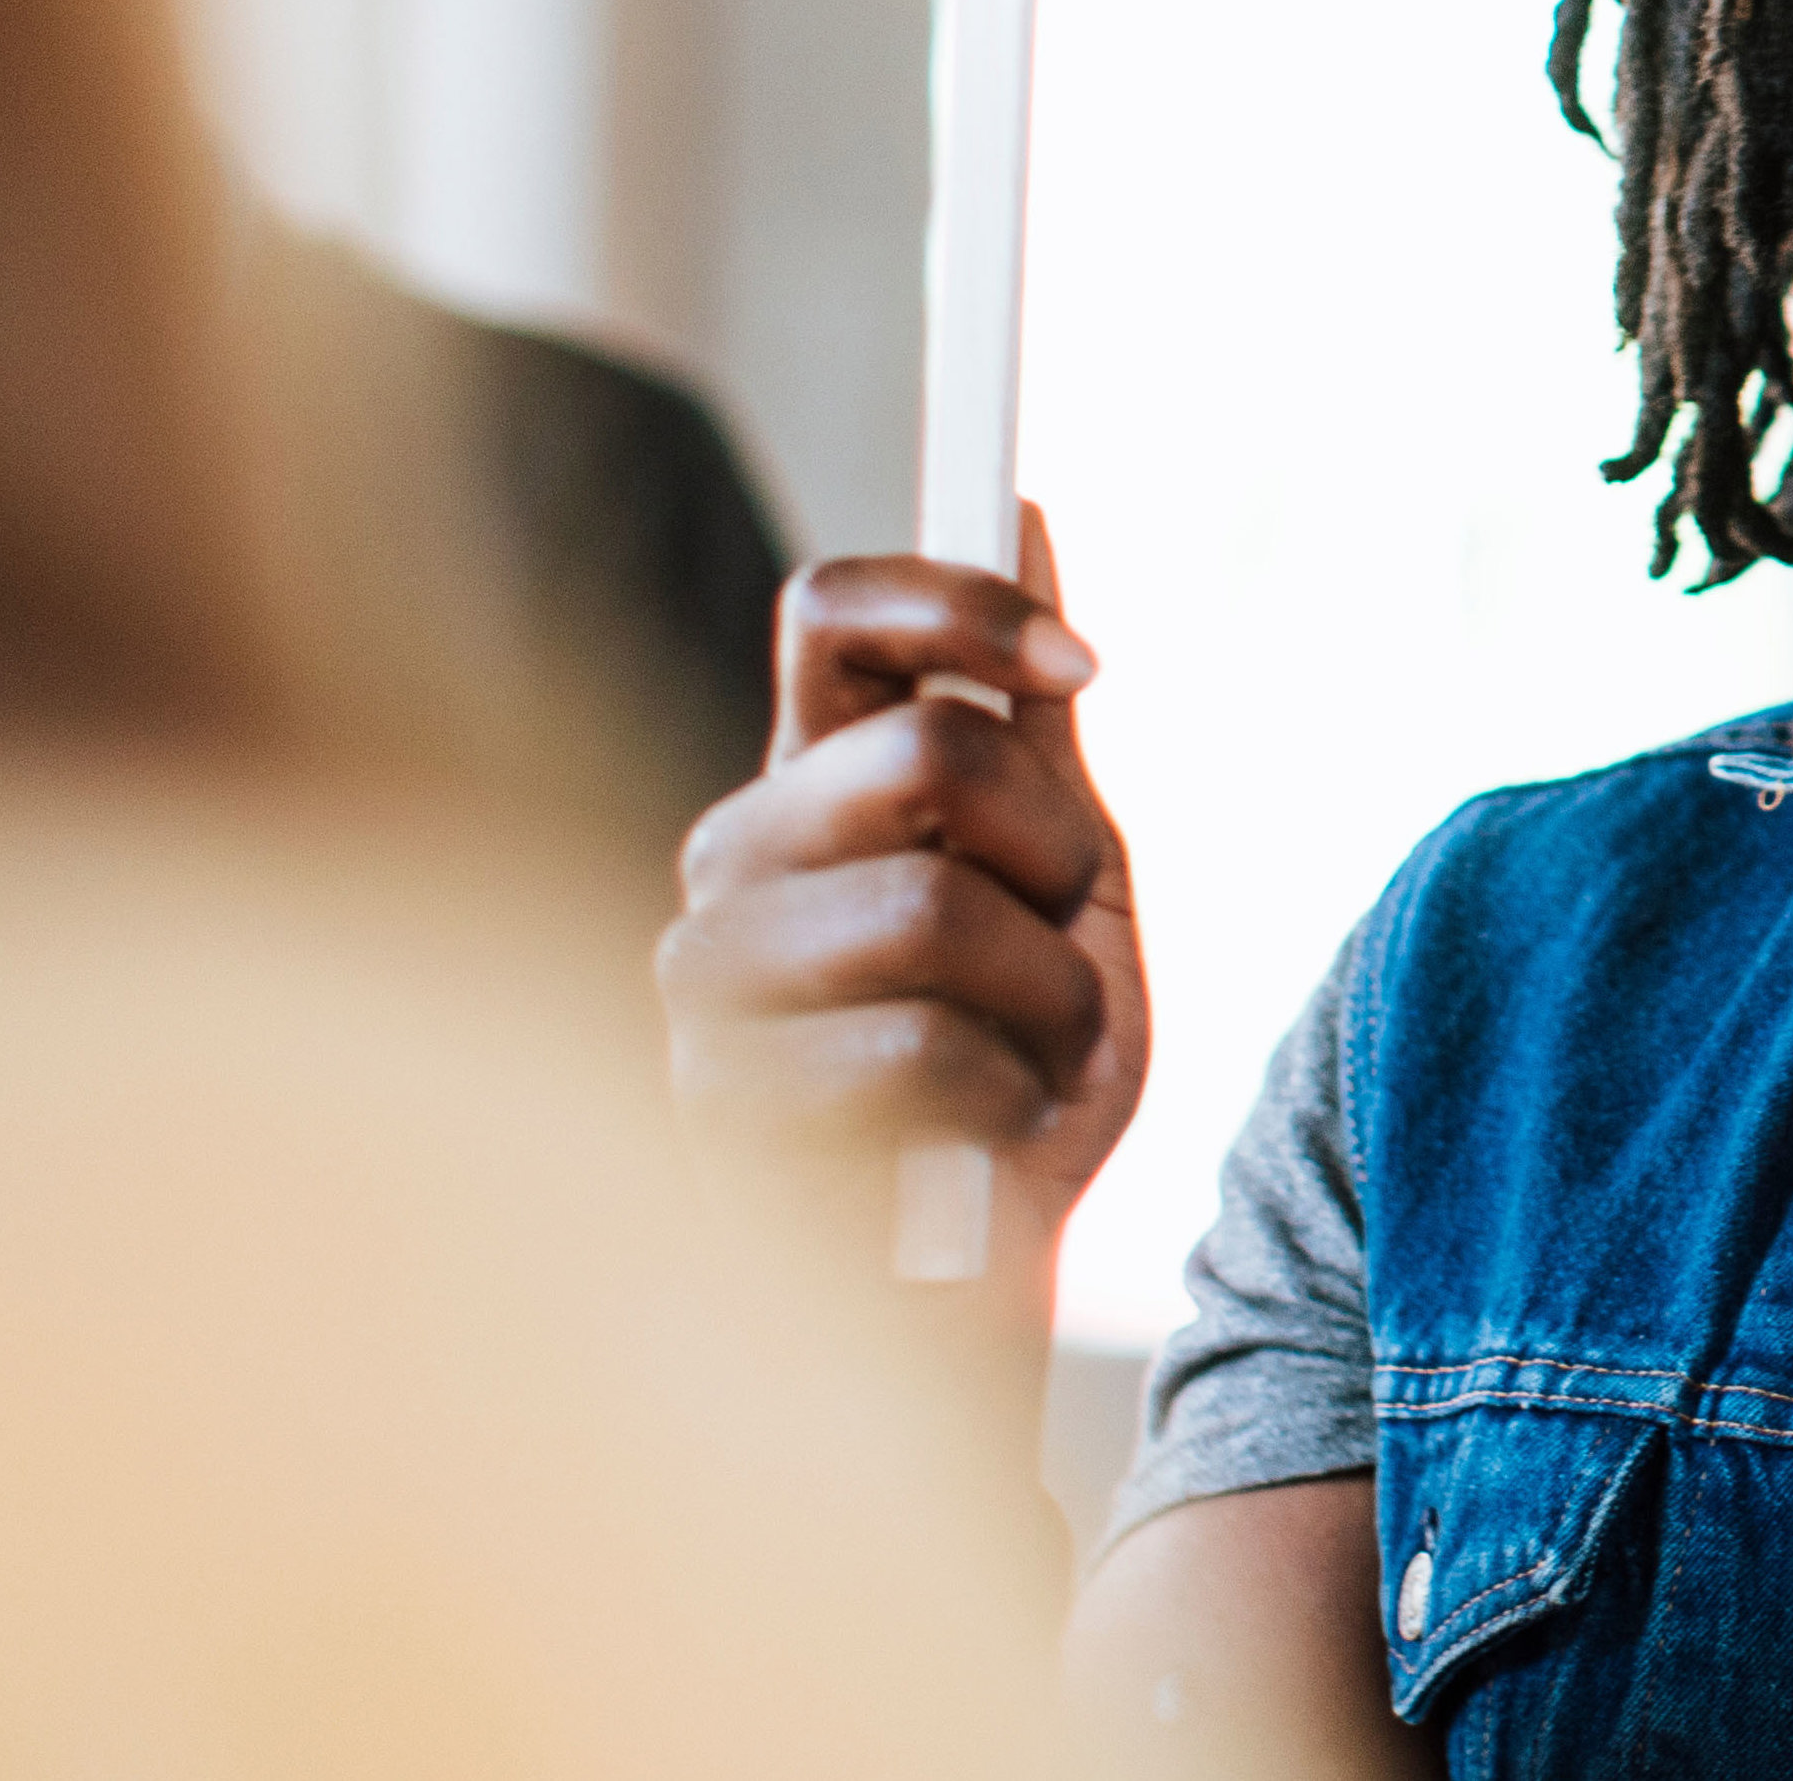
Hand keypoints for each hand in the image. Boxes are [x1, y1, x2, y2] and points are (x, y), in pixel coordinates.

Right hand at [659, 507, 1148, 1292]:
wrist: (982, 1286)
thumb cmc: (1016, 1078)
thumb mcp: (1061, 883)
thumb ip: (1033, 722)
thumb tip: (1024, 506)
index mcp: (810, 781)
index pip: (834, 608)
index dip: (966, 599)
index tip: (1086, 668)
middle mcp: (734, 855)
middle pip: (926, 746)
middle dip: (1055, 850)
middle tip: (1062, 939)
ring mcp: (706, 979)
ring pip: (933, 906)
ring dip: (1045, 999)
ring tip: (1027, 1062)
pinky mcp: (714, 1103)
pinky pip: (915, 1050)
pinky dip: (1002, 1100)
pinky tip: (979, 1140)